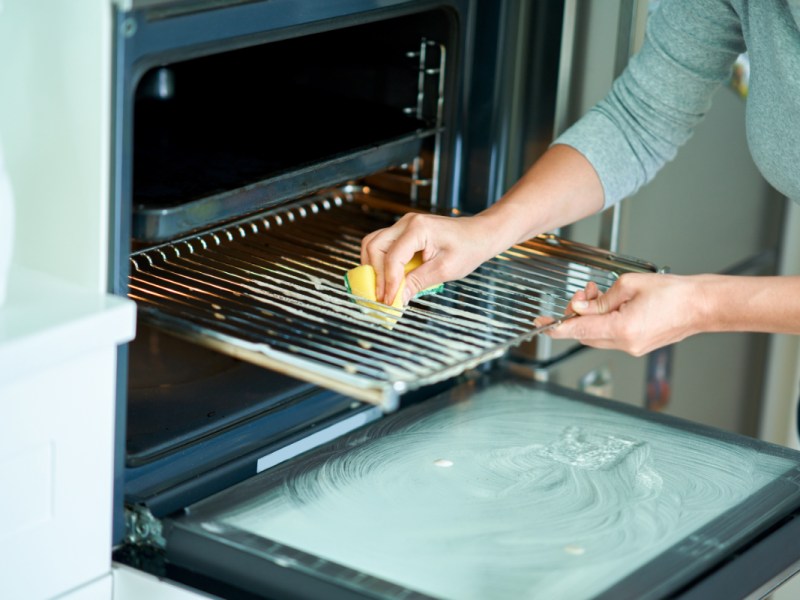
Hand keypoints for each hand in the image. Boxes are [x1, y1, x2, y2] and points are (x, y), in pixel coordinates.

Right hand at [361, 212, 497, 303]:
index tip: (389, 301)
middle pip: (374, 246)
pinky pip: (383, 246)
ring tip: (381, 288)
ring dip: (373, 267)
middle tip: (381, 296)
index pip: (393, 257)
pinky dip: (381, 263)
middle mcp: (406, 223)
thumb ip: (418, 282)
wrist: (479, 235)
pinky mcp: (403, 232)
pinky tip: (388, 278)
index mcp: (418, 229)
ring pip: (373, 244)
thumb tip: (397, 299)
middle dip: (375, 273)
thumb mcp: (445, 270)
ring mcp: (403, 225)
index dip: (388, 282)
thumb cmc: (468, 249)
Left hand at [535, 274, 704, 355]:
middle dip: (577, 313)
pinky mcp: (638, 346)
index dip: (556, 327)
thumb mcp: (628, 285)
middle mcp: (626, 344)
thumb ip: (600, 299)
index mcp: (622, 329)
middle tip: (585, 294)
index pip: (578, 330)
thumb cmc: (673, 293)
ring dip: (591, 317)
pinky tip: (612, 306)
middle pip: (584, 333)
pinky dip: (604, 322)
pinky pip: (610, 337)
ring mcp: (632, 348)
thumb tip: (580, 306)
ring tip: (601, 295)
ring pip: (596, 336)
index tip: (541, 325)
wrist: (701, 305)